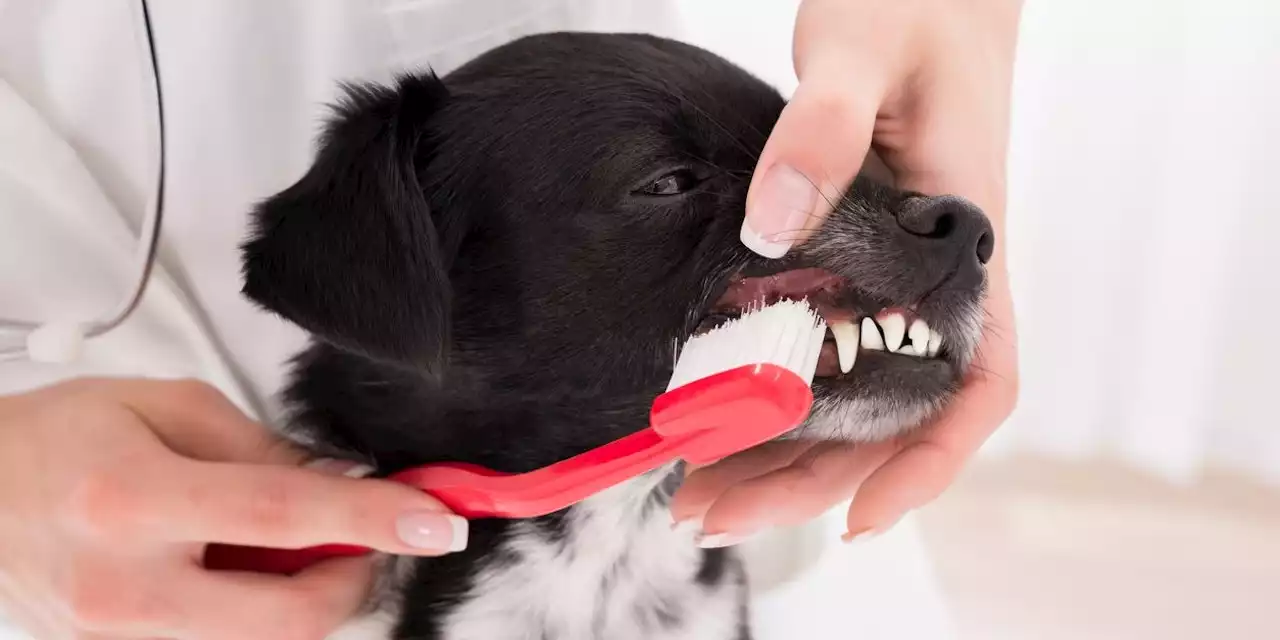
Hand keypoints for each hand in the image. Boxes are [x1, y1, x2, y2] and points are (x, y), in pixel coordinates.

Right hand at [0, 377, 465, 639]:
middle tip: (362, 536)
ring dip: (304, 595)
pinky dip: (255, 608)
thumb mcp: (162, 406)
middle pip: (290, 615)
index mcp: (134, 500)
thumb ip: (261, 447)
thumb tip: (341, 484)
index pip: (285, 515)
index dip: (373, 520)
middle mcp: (126, 587)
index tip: (438, 522)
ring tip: (279, 543)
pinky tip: (234, 567)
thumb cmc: (55, 440)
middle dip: (354, 579)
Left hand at [674, 0, 1022, 543]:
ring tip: (697, 490)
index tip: (862, 516)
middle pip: (892, 413)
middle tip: (715, 513)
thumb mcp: (862, 50)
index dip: (928, 461)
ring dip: (784, 451)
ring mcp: (896, 273)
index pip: (976, 381)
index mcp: (963, 243)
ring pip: (852, 391)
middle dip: (812, 478)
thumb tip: (772, 224)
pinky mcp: (858, 256)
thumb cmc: (916, 8)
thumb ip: (822, 130)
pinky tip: (722, 414)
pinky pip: (826, 343)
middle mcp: (935, 277)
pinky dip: (779, 392)